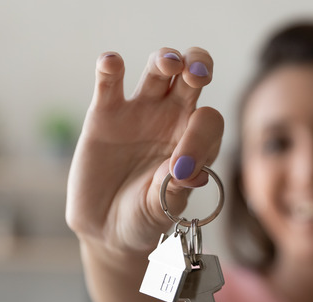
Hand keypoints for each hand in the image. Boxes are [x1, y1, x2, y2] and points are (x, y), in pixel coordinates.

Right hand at [66, 48, 223, 252]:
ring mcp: (139, 112)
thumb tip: (187, 170)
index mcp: (196, 141)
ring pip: (157, 71)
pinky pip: (109, 83)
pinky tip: (111, 62)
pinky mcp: (104, 113)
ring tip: (168, 63)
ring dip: (164, 60)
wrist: (108, 229)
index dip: (201, 136)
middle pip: (191, 78)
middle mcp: (172, 119)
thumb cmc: (145, 218)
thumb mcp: (163, 209)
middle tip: (197, 73)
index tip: (182, 168)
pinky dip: (109, 68)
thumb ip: (175, 189)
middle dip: (198, 67)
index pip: (208, 121)